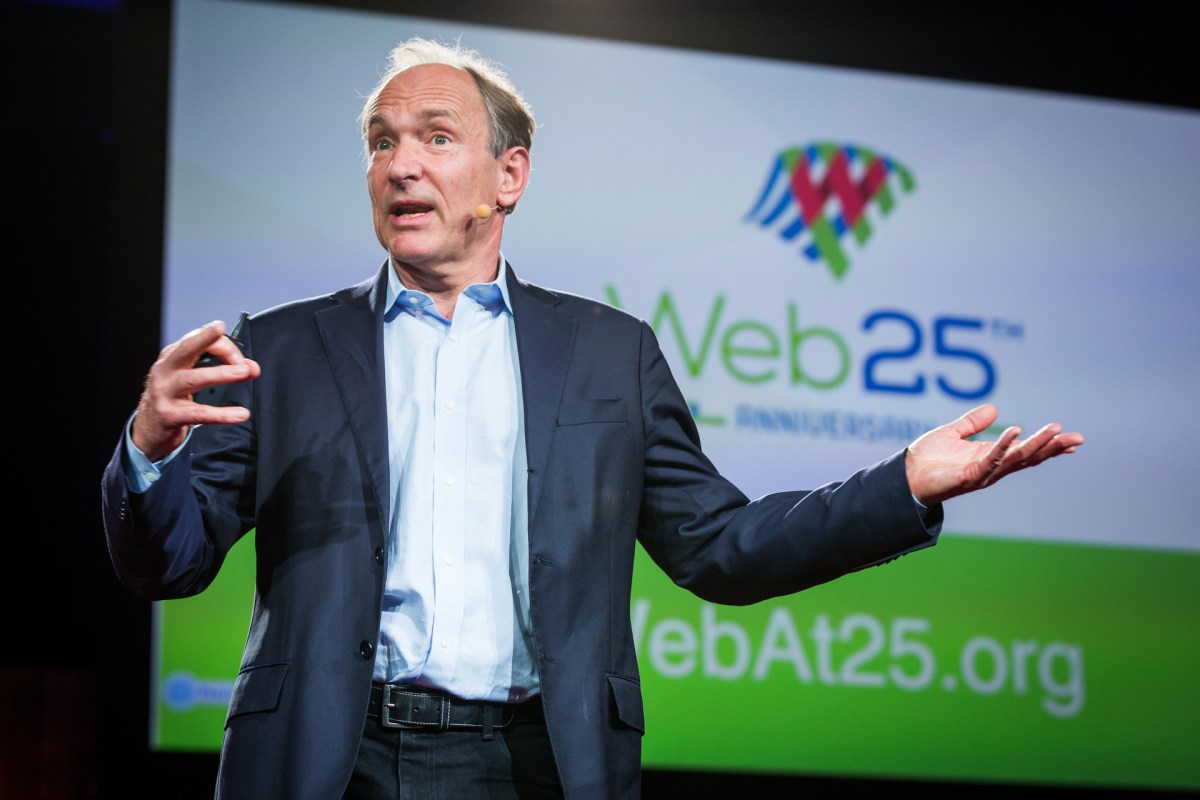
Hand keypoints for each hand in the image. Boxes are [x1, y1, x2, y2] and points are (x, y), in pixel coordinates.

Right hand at [131, 320, 260, 460]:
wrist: (150, 427)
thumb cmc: (174, 396)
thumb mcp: (191, 377)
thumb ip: (221, 368)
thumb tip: (252, 368)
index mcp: (172, 356)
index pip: (197, 340)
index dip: (223, 345)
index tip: (242, 359)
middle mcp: (166, 370)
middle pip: (186, 349)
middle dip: (205, 338)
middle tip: (221, 329)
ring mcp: (164, 392)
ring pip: (194, 379)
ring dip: (221, 373)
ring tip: (243, 372)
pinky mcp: (169, 415)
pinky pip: (199, 413)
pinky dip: (222, 414)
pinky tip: (239, 414)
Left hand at [905, 403, 1083, 505]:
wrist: (904, 476)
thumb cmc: (927, 459)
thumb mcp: (953, 433)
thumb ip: (973, 423)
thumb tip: (995, 409)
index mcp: (990, 456)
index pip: (1025, 451)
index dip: (1047, 445)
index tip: (1071, 439)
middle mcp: (991, 467)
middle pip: (1028, 457)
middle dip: (1052, 448)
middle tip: (1077, 439)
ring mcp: (982, 473)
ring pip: (1015, 459)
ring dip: (1035, 445)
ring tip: (1055, 431)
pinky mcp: (968, 476)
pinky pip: (990, 459)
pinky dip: (1003, 446)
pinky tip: (1015, 432)